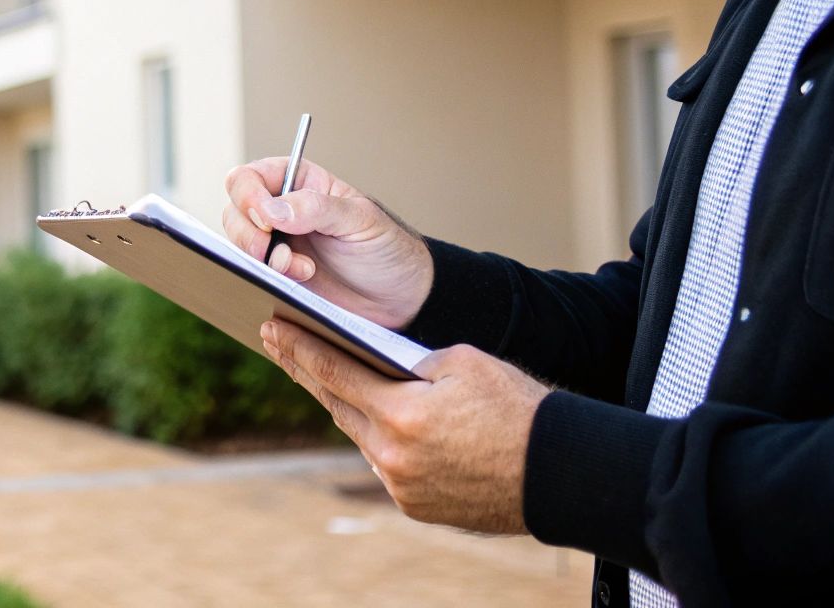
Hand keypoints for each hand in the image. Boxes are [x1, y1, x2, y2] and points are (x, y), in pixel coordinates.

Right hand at [222, 157, 432, 329]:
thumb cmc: (387, 249)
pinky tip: (296, 281)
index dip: (248, 196)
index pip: (250, 177)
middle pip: (234, 210)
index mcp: (299, 183)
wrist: (402, 299)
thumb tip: (271, 209)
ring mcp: (276, 244)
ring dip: (261, 259)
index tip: (267, 220)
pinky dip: (264, 278)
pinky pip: (249, 272)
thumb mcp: (360, 220)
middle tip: (277, 253)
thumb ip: (316, 208)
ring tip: (301, 271)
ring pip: (237, 243)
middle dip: (250, 234)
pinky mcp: (277, 276)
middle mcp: (280, 210)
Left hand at [259, 318, 549, 534]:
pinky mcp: (414, 505)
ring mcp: (401, 486)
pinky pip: (384, 464)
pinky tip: (370, 418)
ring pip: (359, 436)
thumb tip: (378, 363)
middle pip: (336, 405)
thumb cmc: (518, 408)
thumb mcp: (463, 363)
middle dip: (306, 372)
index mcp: (401, 414)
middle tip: (278, 345)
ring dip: (344, 406)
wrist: (561, 472)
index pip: (334, 372)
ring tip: (321, 376)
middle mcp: (392, 456)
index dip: (299, 348)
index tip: (272, 328)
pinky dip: (378, 439)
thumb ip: (410, 361)